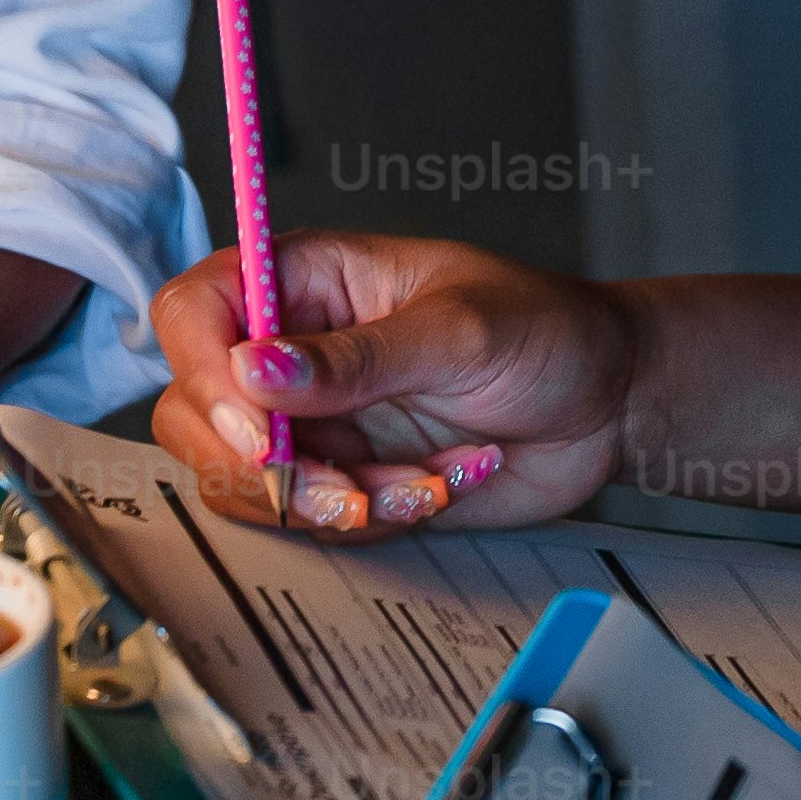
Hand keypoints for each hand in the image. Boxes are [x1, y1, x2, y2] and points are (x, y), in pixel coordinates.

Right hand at [149, 229, 631, 537]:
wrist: (607, 404)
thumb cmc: (546, 332)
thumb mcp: (459, 331)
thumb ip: (356, 357)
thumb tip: (253, 368)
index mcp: (306, 280)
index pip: (195, 312)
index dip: (206, 375)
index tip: (263, 433)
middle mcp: (290, 350)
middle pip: (193, 411)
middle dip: (262, 466)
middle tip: (344, 487)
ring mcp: (311, 420)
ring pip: (242, 480)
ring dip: (325, 502)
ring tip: (417, 482)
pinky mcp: (341, 478)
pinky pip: (308, 519)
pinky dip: (370, 519)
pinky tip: (439, 484)